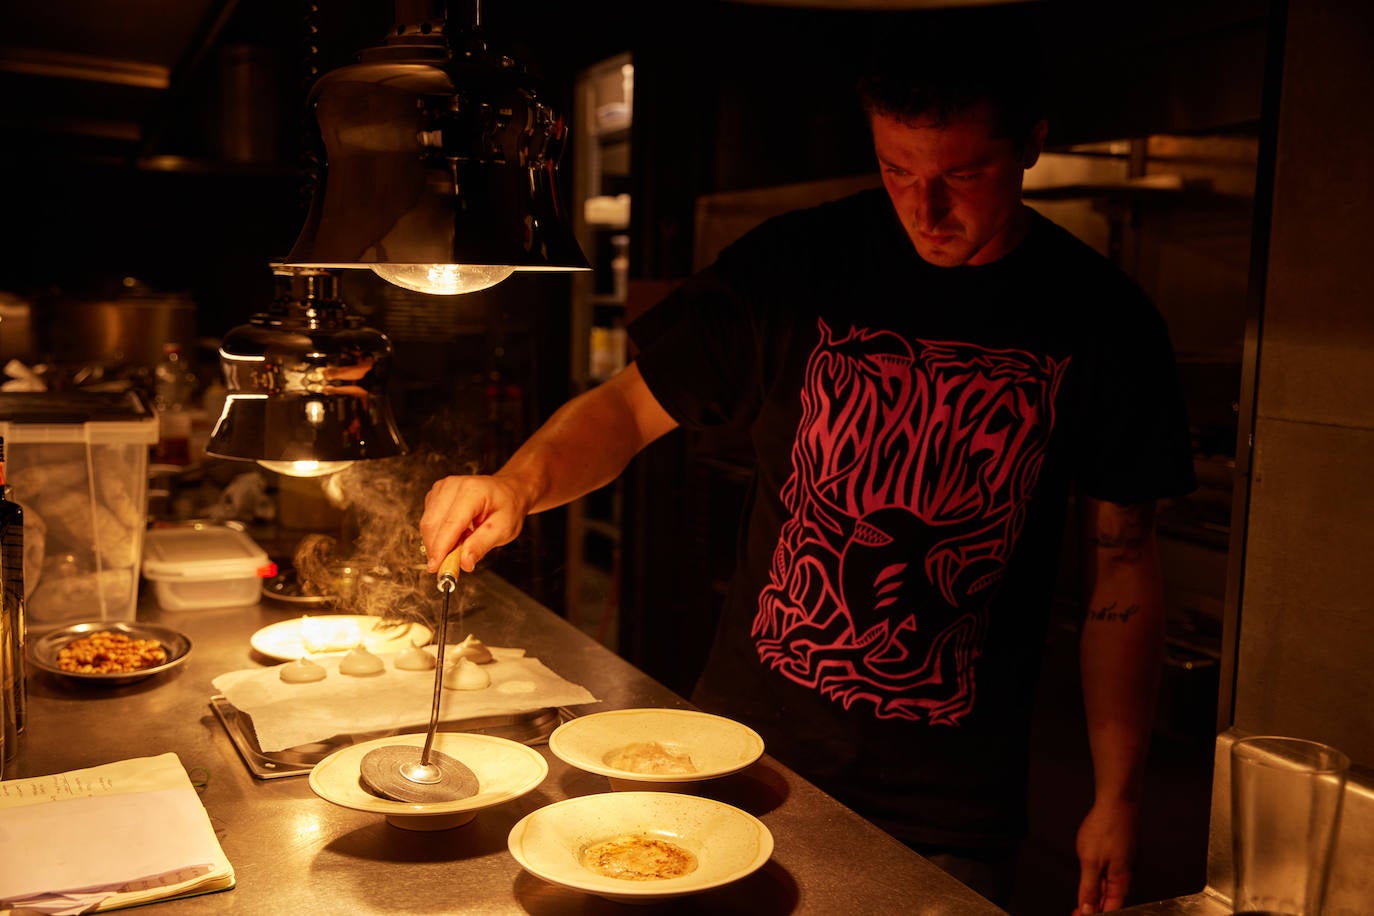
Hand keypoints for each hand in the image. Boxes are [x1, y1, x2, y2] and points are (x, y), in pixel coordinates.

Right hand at [419, 474, 530, 574]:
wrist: (508, 491)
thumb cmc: (508, 507)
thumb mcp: (503, 529)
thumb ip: (481, 545)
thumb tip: (464, 563)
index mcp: (472, 491)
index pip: (450, 524)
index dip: (440, 548)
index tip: (435, 567)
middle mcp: (453, 486)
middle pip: (433, 524)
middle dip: (436, 549)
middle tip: (449, 566)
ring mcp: (442, 488)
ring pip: (427, 523)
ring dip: (437, 542)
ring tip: (461, 543)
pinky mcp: (436, 494)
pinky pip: (428, 520)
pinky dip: (437, 534)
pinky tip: (455, 534)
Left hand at [1073, 797, 1138, 913]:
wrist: (1118, 802)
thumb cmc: (1105, 829)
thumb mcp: (1091, 862)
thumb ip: (1089, 888)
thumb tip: (1088, 910)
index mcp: (1120, 881)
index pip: (1110, 909)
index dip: (1094, 914)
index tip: (1078, 915)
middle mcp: (1125, 875)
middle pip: (1111, 899)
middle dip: (1094, 907)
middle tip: (1076, 910)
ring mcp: (1124, 862)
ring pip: (1110, 886)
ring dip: (1097, 894)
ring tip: (1082, 898)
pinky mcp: (1121, 852)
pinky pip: (1110, 872)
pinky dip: (1099, 880)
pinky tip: (1091, 877)